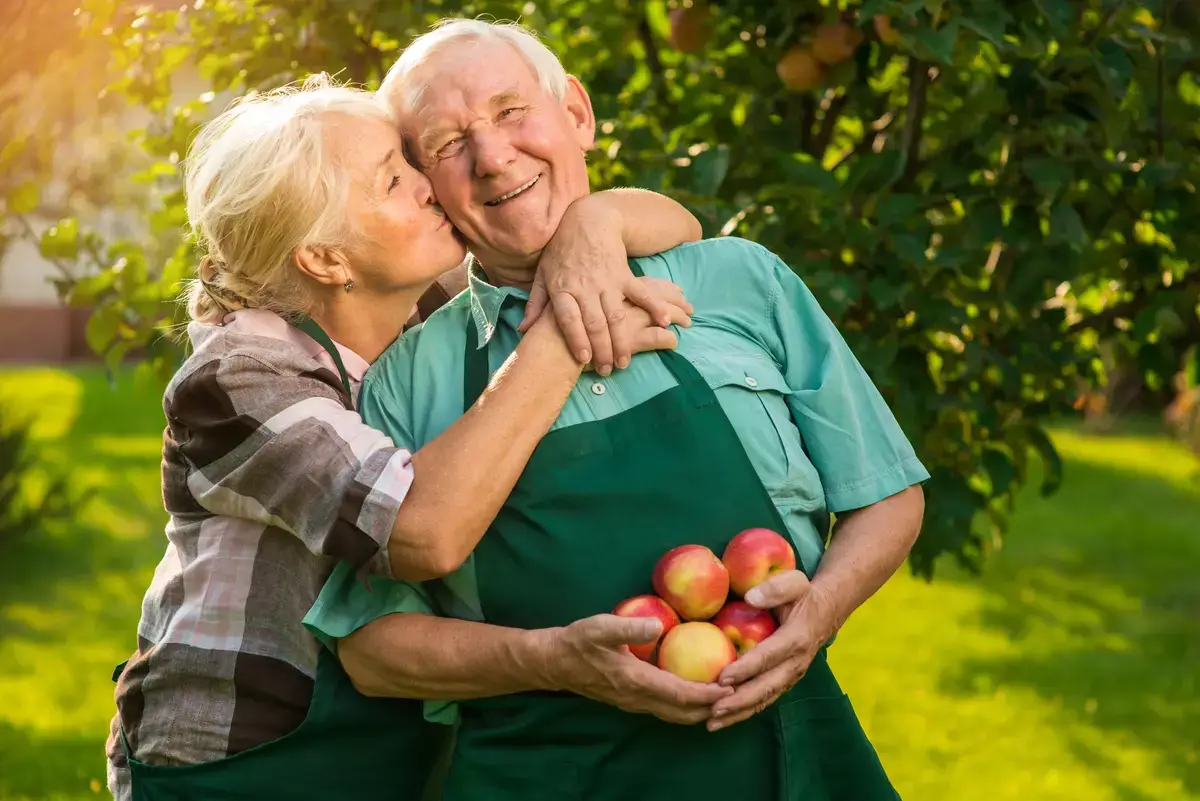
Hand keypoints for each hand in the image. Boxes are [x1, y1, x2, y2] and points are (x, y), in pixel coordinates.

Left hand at [518, 197, 689, 374]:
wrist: (588, 221)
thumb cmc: (562, 250)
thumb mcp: (543, 274)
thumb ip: (535, 303)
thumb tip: (523, 329)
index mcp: (562, 288)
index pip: (569, 319)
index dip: (577, 339)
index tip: (583, 359)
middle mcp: (585, 287)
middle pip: (595, 323)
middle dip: (602, 350)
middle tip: (607, 370)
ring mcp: (607, 281)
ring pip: (616, 316)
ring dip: (622, 341)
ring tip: (624, 361)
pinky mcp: (625, 275)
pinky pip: (641, 294)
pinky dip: (653, 308)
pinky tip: (662, 324)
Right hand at [544, 613, 732, 724]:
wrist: (553, 662)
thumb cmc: (578, 642)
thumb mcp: (600, 627)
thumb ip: (629, 627)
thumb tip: (658, 625)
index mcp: (636, 681)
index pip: (681, 695)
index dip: (708, 694)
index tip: (732, 686)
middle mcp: (638, 698)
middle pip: (684, 713)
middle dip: (712, 707)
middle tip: (738, 693)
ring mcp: (635, 703)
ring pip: (675, 714)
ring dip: (700, 709)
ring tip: (722, 696)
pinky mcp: (631, 700)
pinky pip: (666, 708)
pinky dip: (686, 704)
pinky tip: (695, 689)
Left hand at [706, 571, 836, 730]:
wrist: (826, 610)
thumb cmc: (804, 594)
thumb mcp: (794, 582)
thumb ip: (774, 588)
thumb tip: (750, 597)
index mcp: (796, 638)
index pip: (768, 656)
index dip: (746, 668)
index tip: (723, 677)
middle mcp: (795, 663)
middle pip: (766, 687)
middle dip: (739, 701)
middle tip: (712, 709)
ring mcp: (791, 675)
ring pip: (765, 699)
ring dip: (739, 712)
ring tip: (712, 722)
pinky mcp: (785, 681)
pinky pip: (765, 698)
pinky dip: (745, 711)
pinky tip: (724, 718)